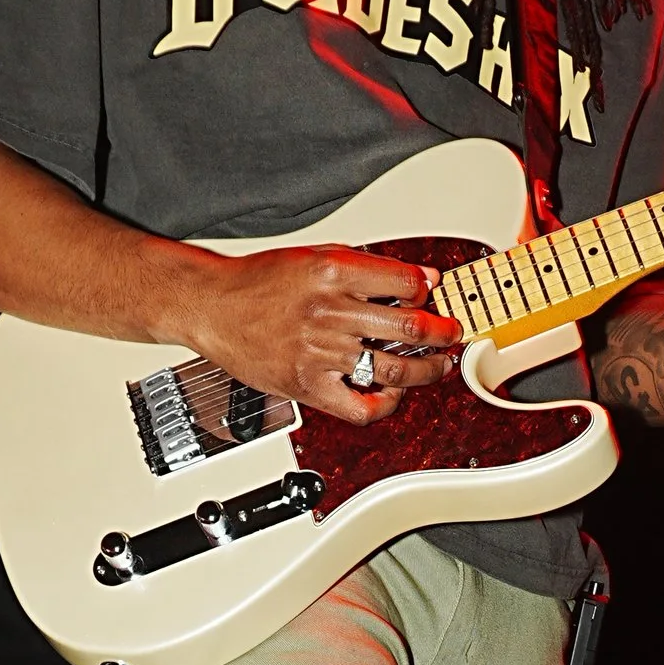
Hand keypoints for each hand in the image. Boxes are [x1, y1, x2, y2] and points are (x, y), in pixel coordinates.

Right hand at [163, 243, 459, 425]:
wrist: (212, 306)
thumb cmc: (258, 282)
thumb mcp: (314, 257)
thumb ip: (364, 267)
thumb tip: (414, 280)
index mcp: (333, 273)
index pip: (405, 285)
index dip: (428, 292)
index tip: (433, 297)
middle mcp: (329, 313)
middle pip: (410, 329)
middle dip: (443, 333)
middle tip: (451, 333)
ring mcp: (320, 353)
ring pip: (394, 369)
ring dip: (427, 369)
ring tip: (437, 365)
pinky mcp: (308, 386)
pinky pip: (362, 407)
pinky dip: (386, 404)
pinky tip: (392, 393)